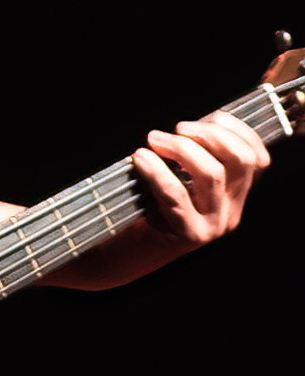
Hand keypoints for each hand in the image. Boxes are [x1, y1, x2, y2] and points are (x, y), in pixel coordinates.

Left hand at [132, 110, 269, 245]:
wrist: (117, 259)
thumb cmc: (141, 213)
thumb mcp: (178, 183)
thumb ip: (192, 161)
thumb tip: (191, 126)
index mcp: (232, 198)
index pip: (257, 159)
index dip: (239, 131)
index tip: (211, 117)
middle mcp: (229, 213)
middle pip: (240, 160)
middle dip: (209, 134)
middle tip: (176, 128)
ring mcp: (213, 226)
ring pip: (212, 173)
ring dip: (181, 148)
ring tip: (153, 140)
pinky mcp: (189, 236)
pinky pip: (177, 194)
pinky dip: (156, 170)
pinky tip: (140, 159)